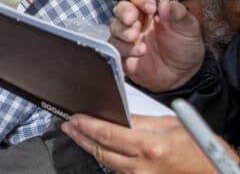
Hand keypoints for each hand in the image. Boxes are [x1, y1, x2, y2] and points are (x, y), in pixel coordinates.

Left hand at [62, 114, 232, 173]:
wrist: (217, 172)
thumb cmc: (200, 151)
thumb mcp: (171, 126)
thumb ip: (141, 122)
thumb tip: (118, 116)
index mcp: (149, 147)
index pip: (107, 134)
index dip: (87, 125)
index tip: (74, 117)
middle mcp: (142, 166)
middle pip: (101, 151)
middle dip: (81, 137)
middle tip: (69, 125)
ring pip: (107, 163)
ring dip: (91, 147)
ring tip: (78, 134)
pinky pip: (120, 171)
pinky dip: (107, 158)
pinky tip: (99, 149)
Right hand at [108, 0, 204, 91]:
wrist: (183, 74)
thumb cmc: (185, 45)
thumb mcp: (190, 28)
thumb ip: (179, 14)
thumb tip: (164, 3)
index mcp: (150, 3)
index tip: (149, 6)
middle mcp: (136, 16)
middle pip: (119, 5)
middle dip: (124, 12)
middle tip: (134, 21)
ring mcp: (127, 33)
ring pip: (114, 25)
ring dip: (124, 31)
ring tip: (136, 38)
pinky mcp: (122, 50)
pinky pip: (114, 46)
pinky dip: (125, 48)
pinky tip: (140, 52)